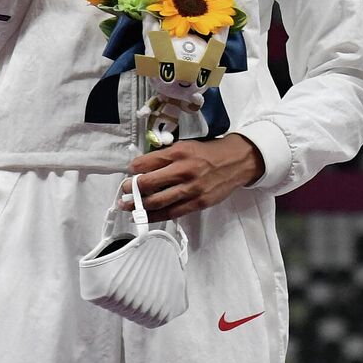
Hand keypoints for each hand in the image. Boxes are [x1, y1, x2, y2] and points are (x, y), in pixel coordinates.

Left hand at [121, 134, 265, 221]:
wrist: (238, 161)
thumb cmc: (210, 152)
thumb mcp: (187, 146)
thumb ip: (167, 156)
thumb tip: (143, 167)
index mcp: (178, 153)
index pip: (145, 163)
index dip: (132, 169)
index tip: (129, 173)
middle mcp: (183, 170)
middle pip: (147, 184)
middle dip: (130, 189)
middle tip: (124, 191)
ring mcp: (191, 188)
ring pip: (156, 202)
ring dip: (137, 206)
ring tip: (127, 207)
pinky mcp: (198, 202)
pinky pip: (172, 213)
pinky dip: (155, 216)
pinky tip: (145, 216)